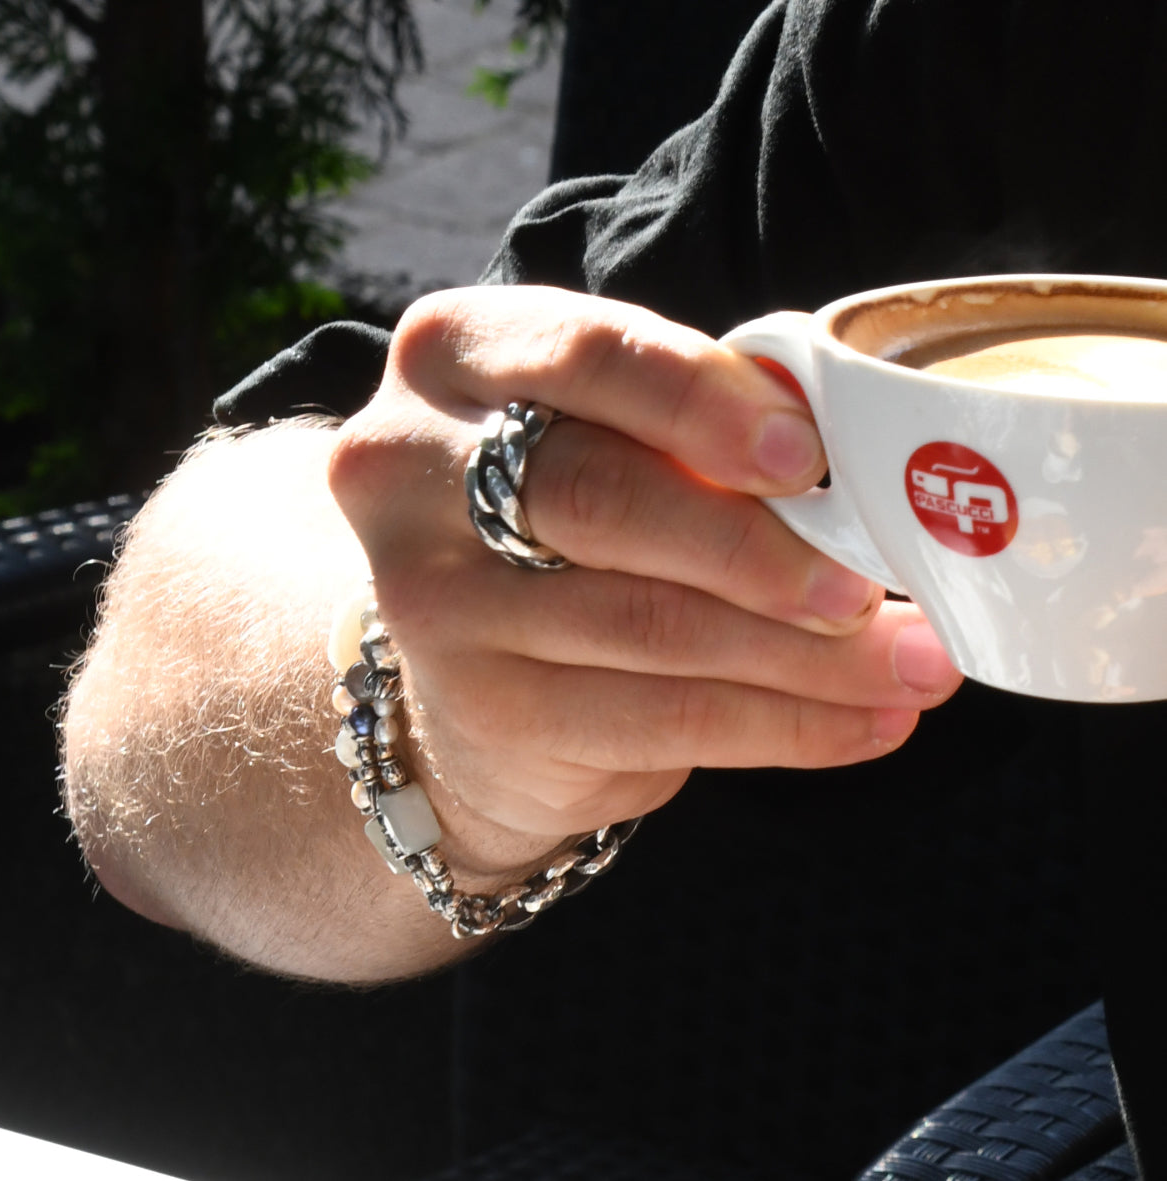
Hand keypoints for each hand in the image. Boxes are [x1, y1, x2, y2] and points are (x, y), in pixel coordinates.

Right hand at [328, 286, 960, 845]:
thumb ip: (693, 431)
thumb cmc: (563, 517)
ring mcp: (430, 597)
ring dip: (805, 656)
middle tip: (870, 587)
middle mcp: (409, 468)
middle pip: (602, 498)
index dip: (702, 403)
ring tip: (913, 666)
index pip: (584, 354)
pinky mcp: (480, 706)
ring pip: (646, 624)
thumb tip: (858, 477)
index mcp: (453, 357)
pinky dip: (781, 725)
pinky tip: (863, 722)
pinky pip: (656, 719)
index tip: (806, 456)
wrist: (466, 655)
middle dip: (756, 549)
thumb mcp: (604, 436)